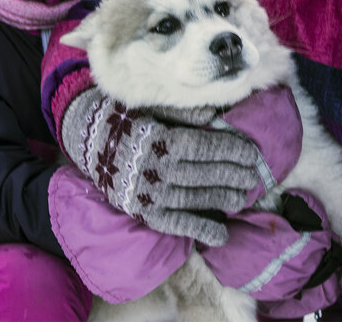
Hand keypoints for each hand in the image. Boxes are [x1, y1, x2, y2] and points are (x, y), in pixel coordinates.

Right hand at [60, 87, 261, 245]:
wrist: (86, 140)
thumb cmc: (124, 118)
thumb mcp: (151, 106)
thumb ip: (182, 112)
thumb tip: (213, 115)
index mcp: (161, 139)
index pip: (206, 147)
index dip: (232, 151)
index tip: (252, 154)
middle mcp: (157, 169)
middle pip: (205, 173)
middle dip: (234, 175)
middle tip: (255, 176)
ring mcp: (150, 194)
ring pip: (195, 199)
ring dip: (223, 200)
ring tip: (242, 198)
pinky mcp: (143, 212)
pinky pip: (176, 224)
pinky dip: (199, 231)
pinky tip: (221, 235)